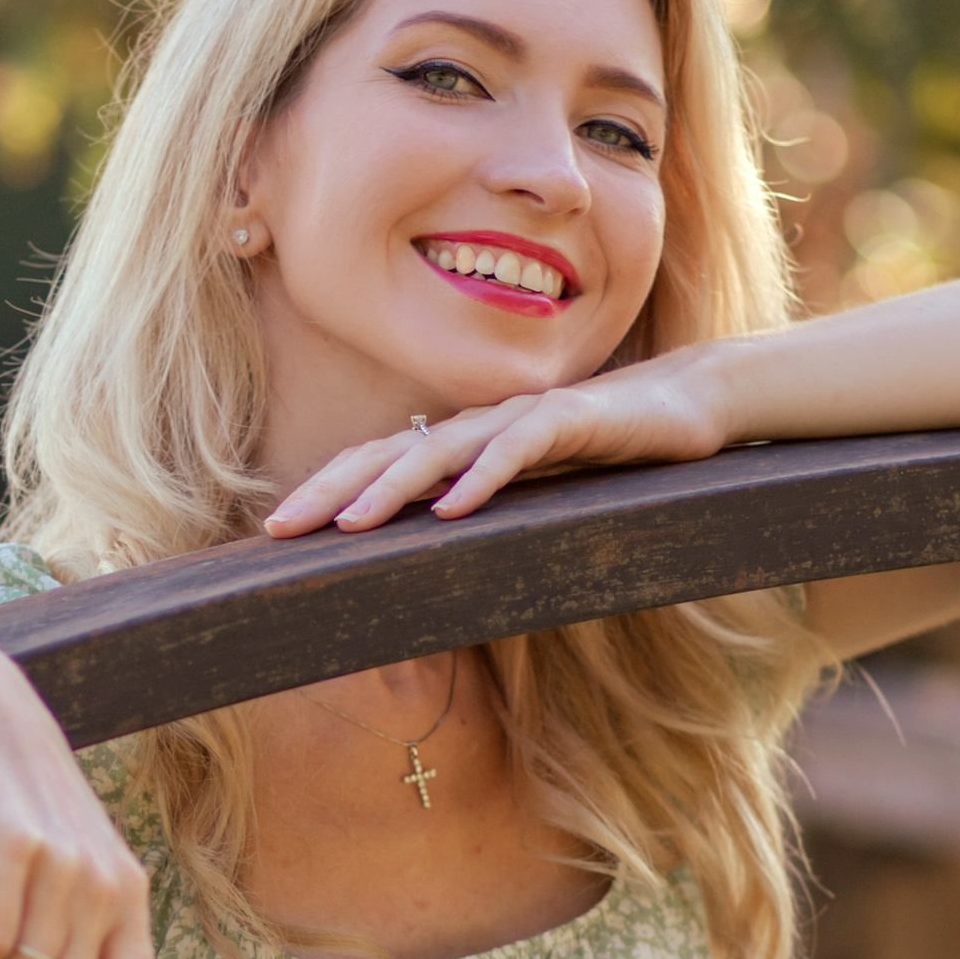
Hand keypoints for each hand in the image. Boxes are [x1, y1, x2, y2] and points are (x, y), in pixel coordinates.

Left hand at [262, 347, 729, 536]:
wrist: (684, 404)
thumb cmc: (601, 451)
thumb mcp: (530, 492)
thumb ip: (481, 513)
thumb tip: (427, 555)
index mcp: (462, 441)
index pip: (377, 461)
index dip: (325, 489)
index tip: (275, 530)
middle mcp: (478, 424)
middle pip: (388, 453)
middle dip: (330, 490)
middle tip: (279, 528)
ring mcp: (519, 417)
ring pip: (441, 450)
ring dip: (392, 488)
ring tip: (350, 524)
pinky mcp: (569, 419)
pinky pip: (517, 449)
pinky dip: (483, 478)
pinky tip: (453, 510)